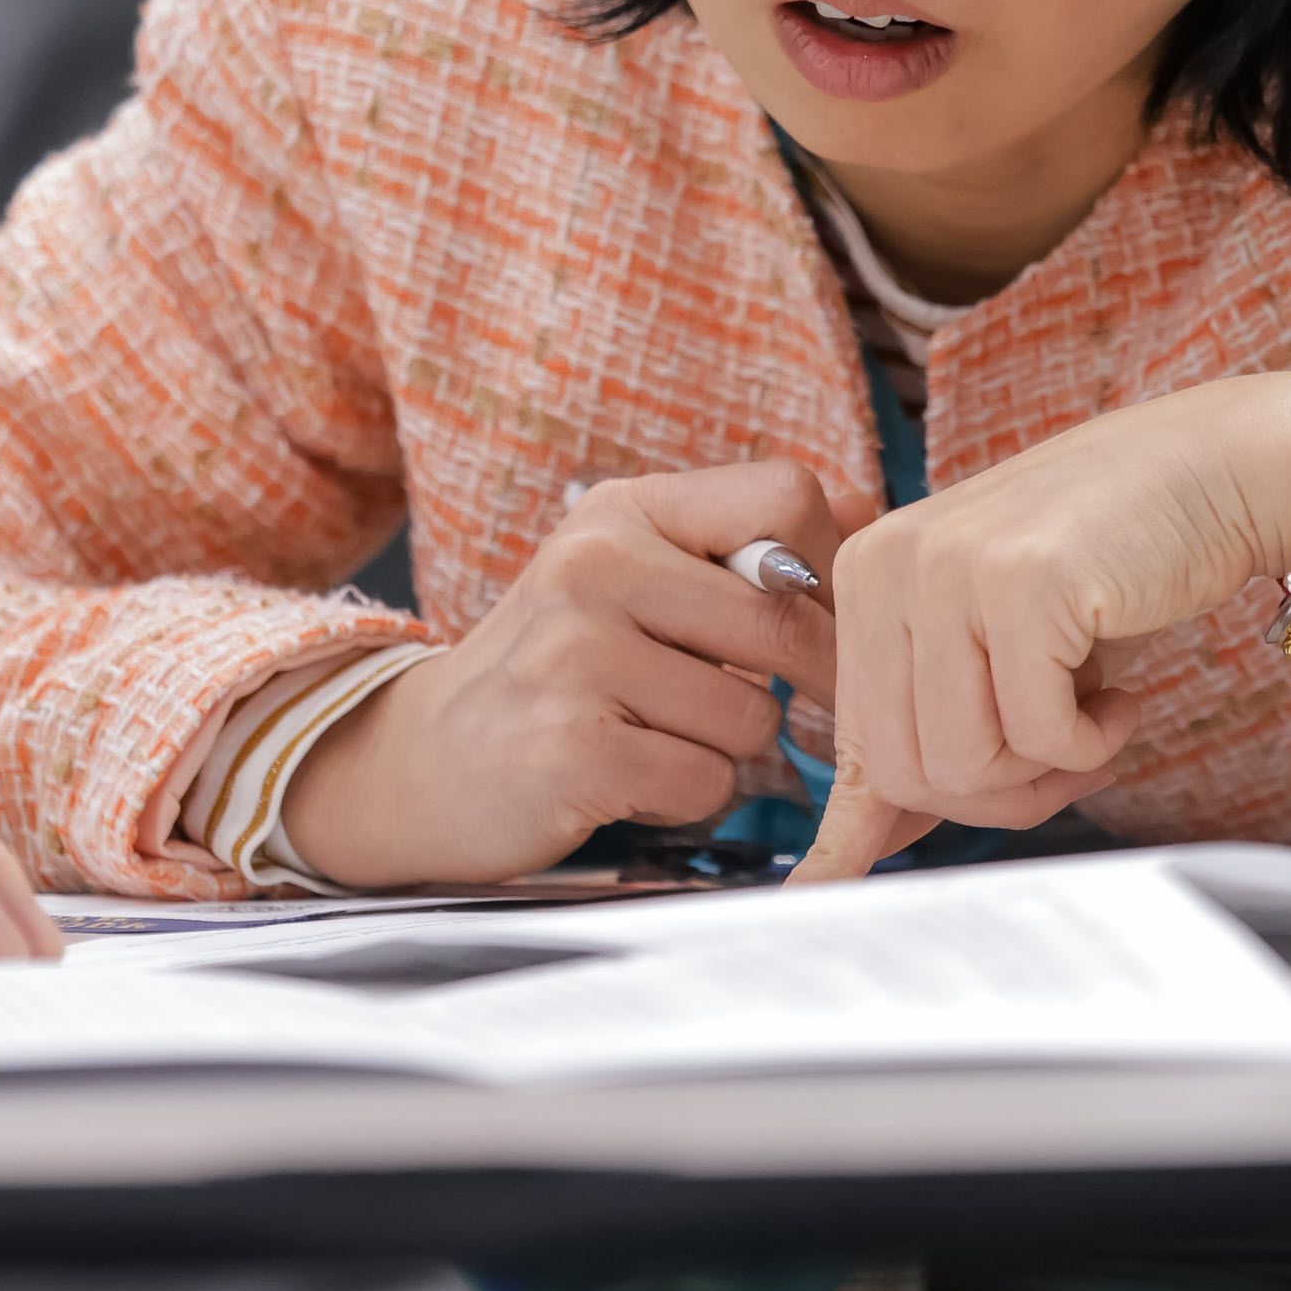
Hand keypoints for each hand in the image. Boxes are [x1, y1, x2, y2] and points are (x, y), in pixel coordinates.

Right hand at [278, 461, 853, 887]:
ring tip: (660, 738)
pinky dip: (688, 796)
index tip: (813, 620)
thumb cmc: (556, 671)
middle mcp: (594, 566)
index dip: (829, 568)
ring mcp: (576, 657)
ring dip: (729, 751)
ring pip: (753, 718)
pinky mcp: (572, 748)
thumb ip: (738, 550)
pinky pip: (706, 781)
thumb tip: (869, 511)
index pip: (786, 494)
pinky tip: (630, 778)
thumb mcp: (631, 578)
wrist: (421, 761)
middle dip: (805, 684)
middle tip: (762, 707)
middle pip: (785, 620)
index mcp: (623, 511)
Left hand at [792, 370, 1290, 881]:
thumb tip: (851, 855)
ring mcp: (949, 569)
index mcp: (866, 577)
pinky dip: (1092, 743)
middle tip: (1067, 758)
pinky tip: (1123, 695)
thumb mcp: (996, 645)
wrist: (1213, 470)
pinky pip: (1040, 735)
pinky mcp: (1023, 584)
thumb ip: (928, 729)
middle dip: (997, 798)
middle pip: (904, 773)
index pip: (857, 747)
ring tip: (1093, 720)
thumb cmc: (1108, 566)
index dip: (888, 824)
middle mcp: (889, 566)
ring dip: (1047, 773)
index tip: (849, 880)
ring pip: (962, 765)